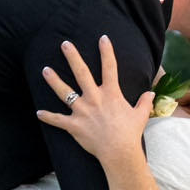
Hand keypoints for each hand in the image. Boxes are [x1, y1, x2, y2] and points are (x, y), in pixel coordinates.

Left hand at [36, 36, 152, 164]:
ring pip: (64, 92)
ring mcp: (82, 111)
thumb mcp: (141, 115)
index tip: (102, 37)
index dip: (107, 51)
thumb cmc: (130, 133)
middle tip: (65, 44)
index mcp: (111, 93)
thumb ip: (145, 102)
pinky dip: (48, 117)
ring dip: (53, 81)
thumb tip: (150, 94)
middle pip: (81, 73)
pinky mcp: (73, 125)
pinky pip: (57, 120)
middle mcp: (94, 98)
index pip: (109, 67)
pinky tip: (39, 113)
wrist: (119, 151)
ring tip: (45, 70)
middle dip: (72, 57)